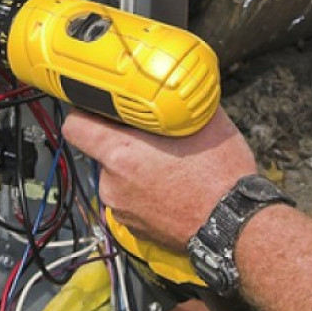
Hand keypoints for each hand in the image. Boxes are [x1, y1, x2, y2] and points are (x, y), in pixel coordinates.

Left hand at [61, 106, 258, 252]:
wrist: (236, 227)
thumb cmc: (221, 177)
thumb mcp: (204, 122)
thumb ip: (176, 101)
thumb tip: (176, 82)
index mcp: (121, 153)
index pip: (75, 126)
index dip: (84, 111)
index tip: (98, 105)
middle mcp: (113, 183)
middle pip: (99, 151)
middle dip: (119, 141)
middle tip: (148, 136)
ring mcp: (122, 209)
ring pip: (117, 176)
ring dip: (134, 169)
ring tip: (167, 165)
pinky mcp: (134, 228)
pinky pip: (130, 199)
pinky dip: (143, 192)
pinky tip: (170, 188)